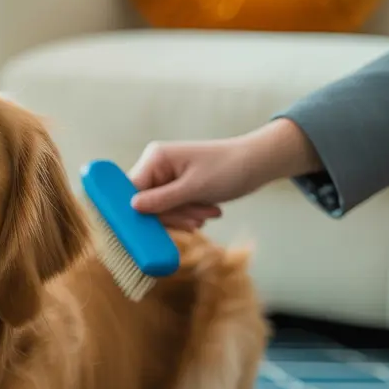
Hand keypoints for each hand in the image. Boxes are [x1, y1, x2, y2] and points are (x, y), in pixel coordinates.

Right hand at [128, 119, 321, 230]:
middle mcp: (156, 166)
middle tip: (196, 221)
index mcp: (155, 158)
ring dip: (183, 217)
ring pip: (159, 210)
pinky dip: (188, 215)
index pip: (130, 190)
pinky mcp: (176, 188)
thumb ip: (162, 200)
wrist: (257, 164)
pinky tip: (206, 212)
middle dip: (171, 216)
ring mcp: (165, 178)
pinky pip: (171, 209)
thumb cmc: (229, 169)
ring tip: (208, 214)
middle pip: (145, 204)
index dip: (136, 211)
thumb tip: (131, 208)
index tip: (145, 230)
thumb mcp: (195, 188)